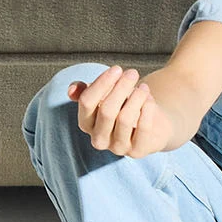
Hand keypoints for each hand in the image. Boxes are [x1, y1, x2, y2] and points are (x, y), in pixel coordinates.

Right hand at [70, 64, 196, 160]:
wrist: (150, 122)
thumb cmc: (122, 104)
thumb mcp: (103, 94)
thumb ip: (86, 90)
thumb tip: (72, 90)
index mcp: (85, 124)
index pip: (86, 102)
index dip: (102, 83)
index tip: (117, 69)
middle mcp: (98, 139)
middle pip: (106, 110)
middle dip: (121, 87)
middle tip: (132, 73)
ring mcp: (117, 148)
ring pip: (125, 119)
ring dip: (136, 97)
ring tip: (143, 87)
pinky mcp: (137, 151)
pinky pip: (143, 128)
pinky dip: (147, 109)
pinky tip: (149, 99)